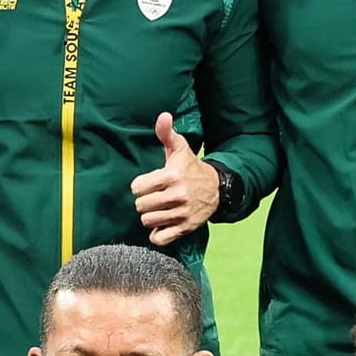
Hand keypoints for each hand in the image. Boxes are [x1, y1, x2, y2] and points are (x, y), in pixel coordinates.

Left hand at [130, 113, 220, 242]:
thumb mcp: (180, 149)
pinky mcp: (185, 228)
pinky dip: (158, 234)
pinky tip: (162, 224)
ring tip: (159, 209)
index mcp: (172, 176)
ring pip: (148, 221)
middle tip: (153, 197)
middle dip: (144, 202)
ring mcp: (181, 214)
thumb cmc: (191, 167)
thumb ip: (166, 133)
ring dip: (150, 216)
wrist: (217, 188)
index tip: (147, 184)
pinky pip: (160, 238)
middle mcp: (177, 196)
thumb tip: (163, 116)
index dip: (139, 186)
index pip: (137, 188)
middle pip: (141, 206)